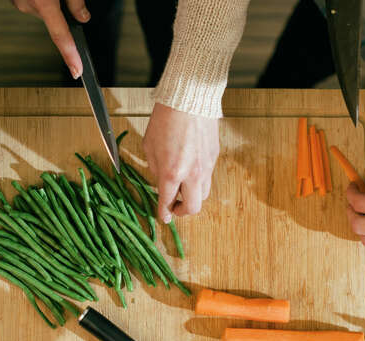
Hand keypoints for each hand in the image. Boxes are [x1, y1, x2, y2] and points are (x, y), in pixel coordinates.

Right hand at [12, 0, 89, 77]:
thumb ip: (76, 1)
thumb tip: (83, 17)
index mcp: (43, 2)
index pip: (61, 37)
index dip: (70, 56)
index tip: (76, 71)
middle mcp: (28, 5)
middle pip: (52, 22)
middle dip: (60, 13)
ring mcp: (18, 2)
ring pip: (42, 12)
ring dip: (48, 3)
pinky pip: (32, 4)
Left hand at [143, 103, 219, 222]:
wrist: (189, 99)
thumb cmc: (166, 119)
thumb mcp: (149, 147)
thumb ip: (155, 169)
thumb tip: (160, 181)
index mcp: (171, 173)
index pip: (167, 203)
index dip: (164, 214)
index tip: (164, 217)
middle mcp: (191, 174)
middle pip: (193, 208)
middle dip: (182, 212)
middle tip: (174, 207)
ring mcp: (206, 167)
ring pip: (204, 194)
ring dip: (193, 197)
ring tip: (183, 189)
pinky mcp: (214, 157)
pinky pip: (208, 176)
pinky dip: (199, 180)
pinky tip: (190, 170)